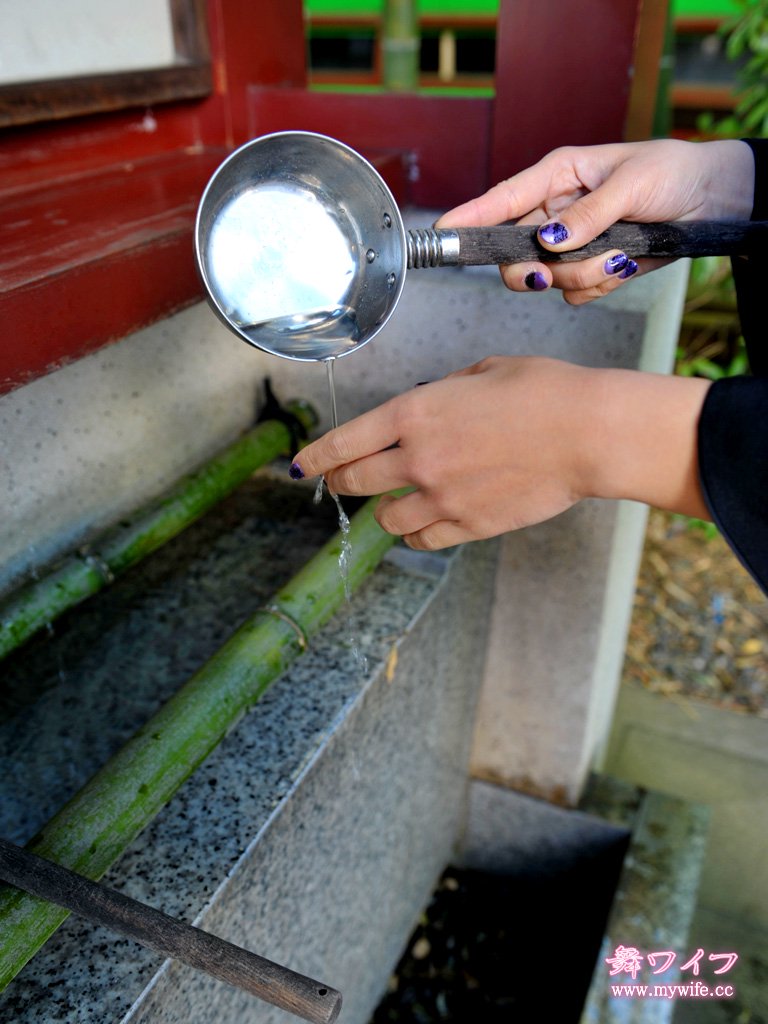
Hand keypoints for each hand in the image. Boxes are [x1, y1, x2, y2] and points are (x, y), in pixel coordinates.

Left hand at [290, 356, 711, 550]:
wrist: (587, 433)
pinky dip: (418, 534)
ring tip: (396, 503)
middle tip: (343, 482)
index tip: (302, 465)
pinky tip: (425, 524)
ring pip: (387, 519)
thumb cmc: (542, 391)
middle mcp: (418, 460)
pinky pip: (424, 540)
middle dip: (343, 482)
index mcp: (414, 414)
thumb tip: (430, 407)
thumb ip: (443, 393)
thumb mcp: (482, 371)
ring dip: (384, 511)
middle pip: (356, 483)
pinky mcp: (470, 526)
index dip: (317, 456)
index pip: (345, 442)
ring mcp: (442, 498)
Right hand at [437, 139, 754, 304]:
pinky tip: (623, 267)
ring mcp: (571, 245)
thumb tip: (549, 241)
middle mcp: (555, 214)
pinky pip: (576, 293)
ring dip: (582, 276)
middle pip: (513, 255)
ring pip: (548, 279)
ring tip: (619, 257)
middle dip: (530, 270)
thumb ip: (588, 214)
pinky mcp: (590, 270)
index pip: (502, 200)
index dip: (469, 218)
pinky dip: (599, 286)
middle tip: (545, 275)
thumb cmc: (671, 173)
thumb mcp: (632, 183)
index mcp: (557, 177)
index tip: (442, 234)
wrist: (711, 202)